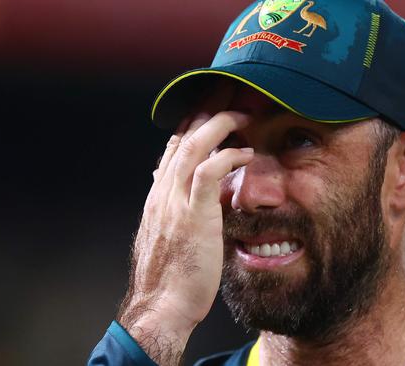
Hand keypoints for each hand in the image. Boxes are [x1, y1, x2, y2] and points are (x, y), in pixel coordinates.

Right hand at [117, 111, 252, 364]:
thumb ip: (175, 212)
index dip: (193, 124)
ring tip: (243, 114)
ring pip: (192, 146)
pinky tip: (245, 152)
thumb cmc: (170, 278)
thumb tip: (184, 198)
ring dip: (219, 124)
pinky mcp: (192, 216)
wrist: (160, 307)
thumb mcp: (168, 237)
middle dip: (206, 111)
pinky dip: (227, 156)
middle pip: (181, 137)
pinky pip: (209, 173)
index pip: (173, 147)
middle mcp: (163, 192)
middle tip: (230, 95)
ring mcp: (174, 202)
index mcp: (159, 196)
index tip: (213, 110)